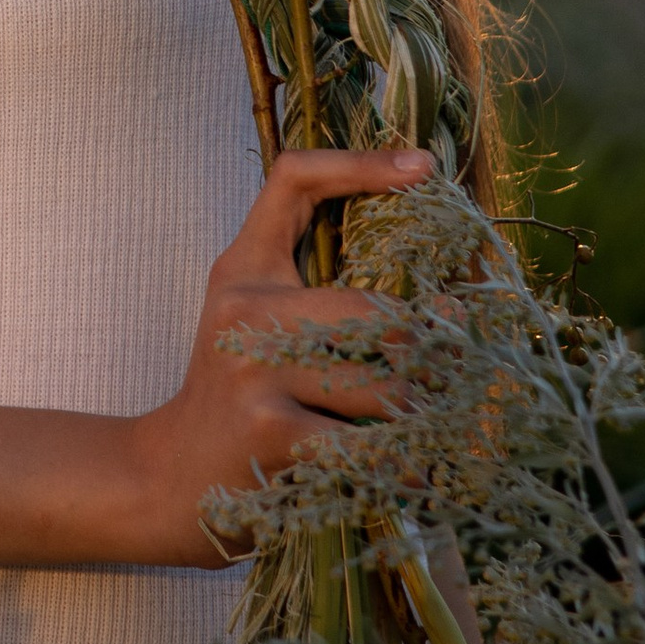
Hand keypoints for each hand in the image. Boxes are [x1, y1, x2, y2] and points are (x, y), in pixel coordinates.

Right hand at [117, 146, 434, 562]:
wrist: (166, 479)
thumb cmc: (233, 398)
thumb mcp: (249, 322)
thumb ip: (312, 290)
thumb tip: (431, 293)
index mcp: (244, 269)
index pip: (293, 181)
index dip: (359, 164)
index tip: (423, 167)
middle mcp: (246, 309)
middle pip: (377, 311)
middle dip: (439, 348)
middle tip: (478, 366)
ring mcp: (257, 371)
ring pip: (385, 384)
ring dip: (433, 415)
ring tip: (461, 429)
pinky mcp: (272, 434)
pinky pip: (370, 447)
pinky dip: (410, 468)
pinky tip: (423, 479)